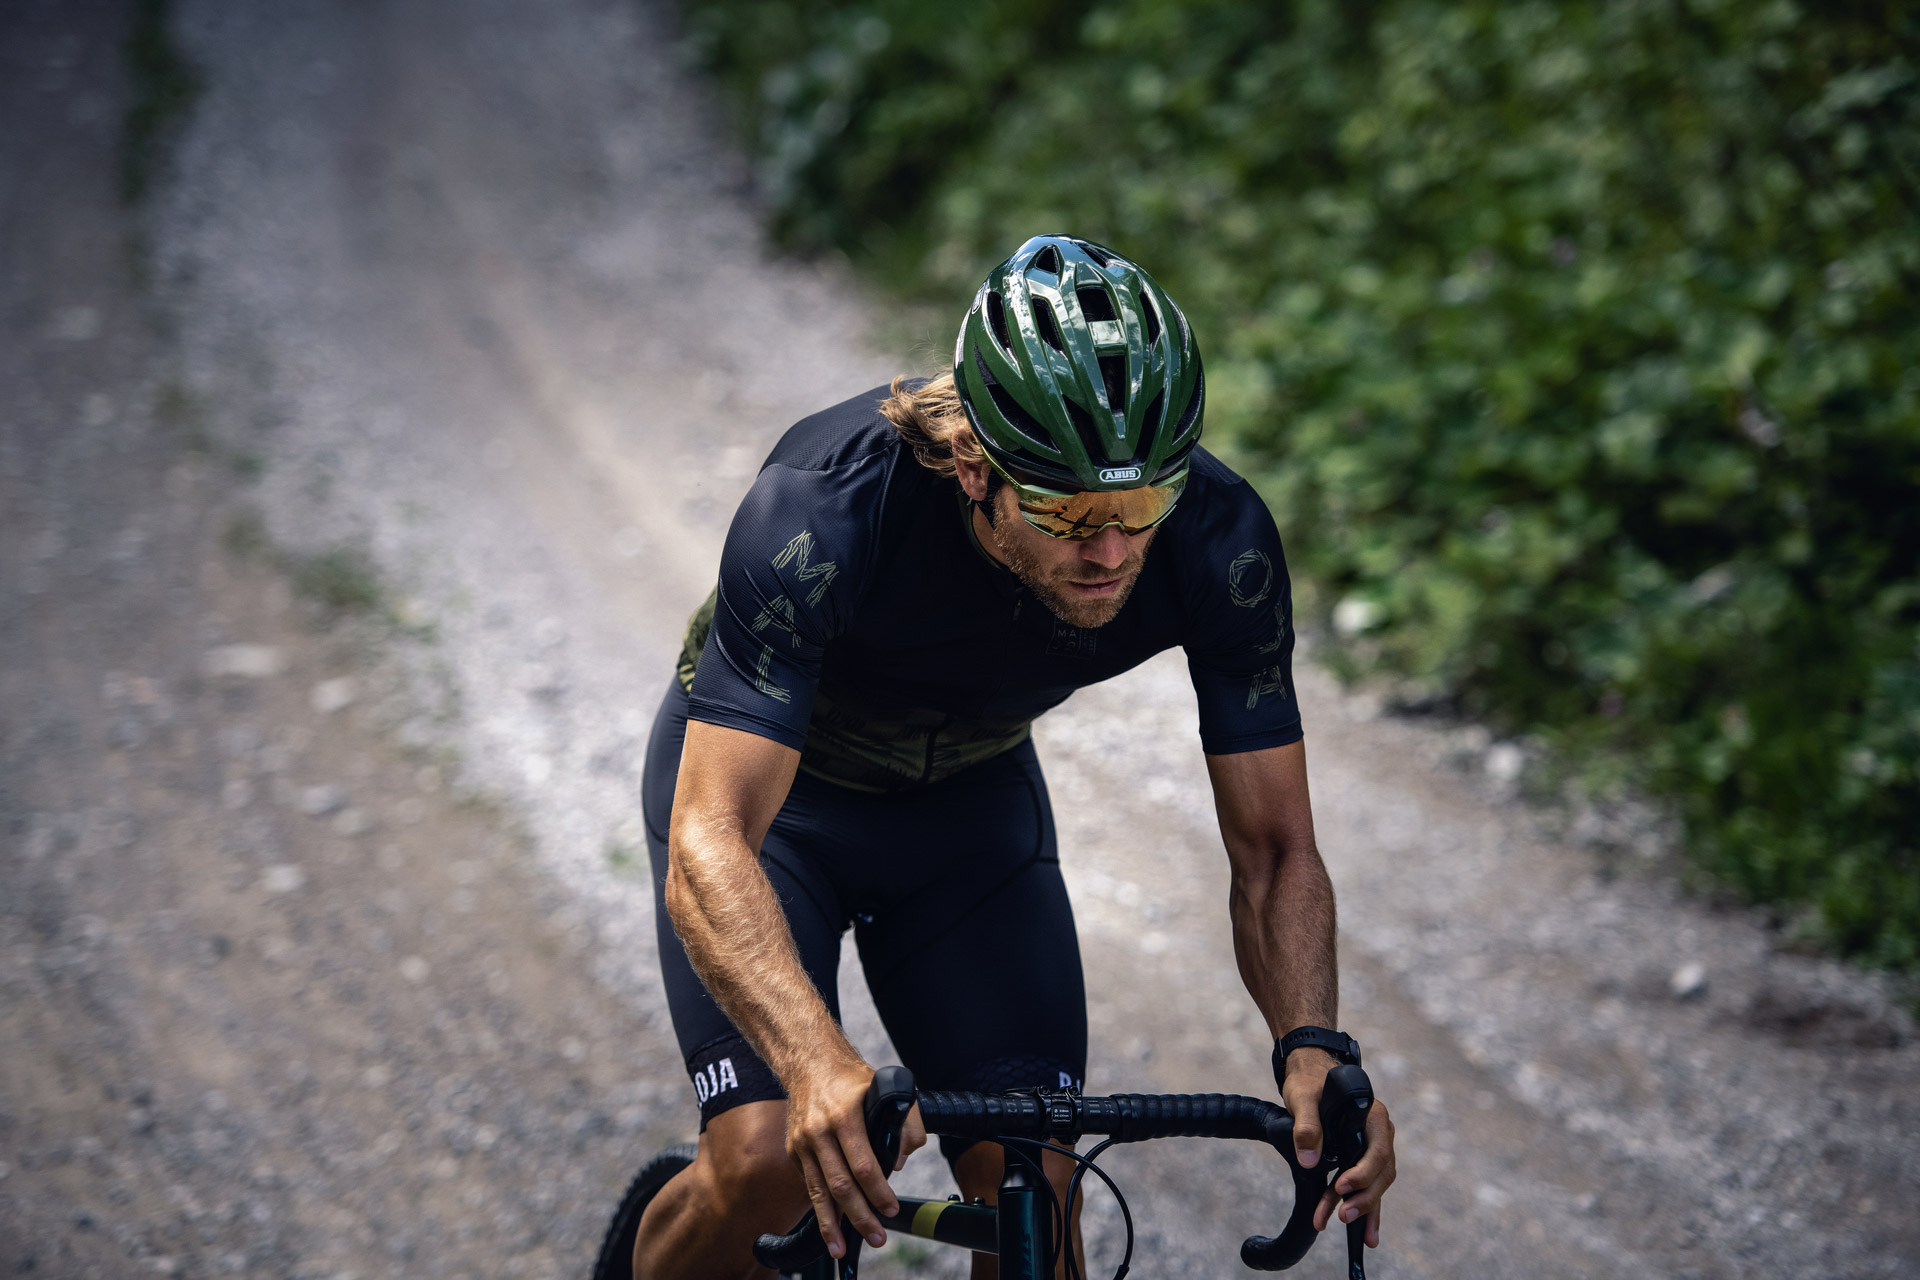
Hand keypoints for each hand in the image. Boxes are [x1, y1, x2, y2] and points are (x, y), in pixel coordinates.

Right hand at [784, 1055, 928, 1258]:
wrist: (809, 1063)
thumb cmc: (852, 1079)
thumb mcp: (888, 1088)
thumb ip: (906, 1124)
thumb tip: (898, 1164)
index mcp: (845, 1115)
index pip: (863, 1164)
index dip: (878, 1192)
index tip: (891, 1209)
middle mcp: (819, 1131)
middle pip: (840, 1185)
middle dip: (859, 1216)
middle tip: (877, 1237)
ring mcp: (802, 1142)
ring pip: (817, 1192)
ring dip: (831, 1224)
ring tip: (840, 1248)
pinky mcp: (793, 1150)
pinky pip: (809, 1183)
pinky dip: (820, 1205)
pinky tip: (831, 1223)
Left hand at [1281, 1048, 1397, 1247]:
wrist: (1311, 1074)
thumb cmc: (1309, 1082)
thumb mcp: (1303, 1098)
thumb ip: (1306, 1125)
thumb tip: (1309, 1161)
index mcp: (1372, 1115)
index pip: (1377, 1150)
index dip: (1362, 1172)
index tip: (1340, 1186)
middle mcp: (1379, 1133)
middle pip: (1381, 1172)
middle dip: (1364, 1197)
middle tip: (1342, 1216)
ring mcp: (1373, 1147)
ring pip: (1376, 1183)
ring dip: (1364, 1207)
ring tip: (1354, 1234)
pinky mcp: (1363, 1158)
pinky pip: (1368, 1186)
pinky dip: (1366, 1208)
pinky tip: (1365, 1234)